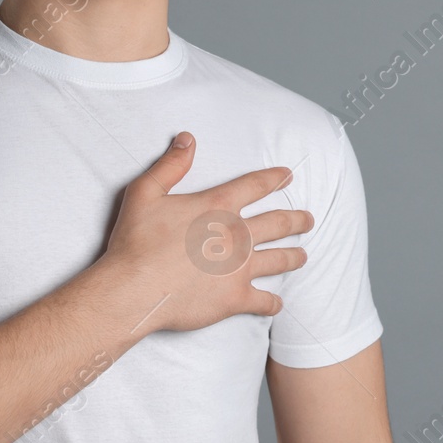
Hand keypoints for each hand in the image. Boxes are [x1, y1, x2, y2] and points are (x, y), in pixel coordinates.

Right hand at [98, 131, 313, 338]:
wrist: (133, 288)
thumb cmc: (136, 241)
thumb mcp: (146, 192)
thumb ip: (171, 165)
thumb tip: (187, 139)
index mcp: (218, 207)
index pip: (255, 185)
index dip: (274, 178)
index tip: (288, 176)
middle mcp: (237, 235)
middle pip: (279, 223)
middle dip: (297, 220)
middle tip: (308, 220)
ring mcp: (240, 268)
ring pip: (280, 259)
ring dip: (294, 256)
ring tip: (303, 256)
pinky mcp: (235, 298)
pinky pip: (265, 301)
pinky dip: (274, 303)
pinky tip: (277, 303)